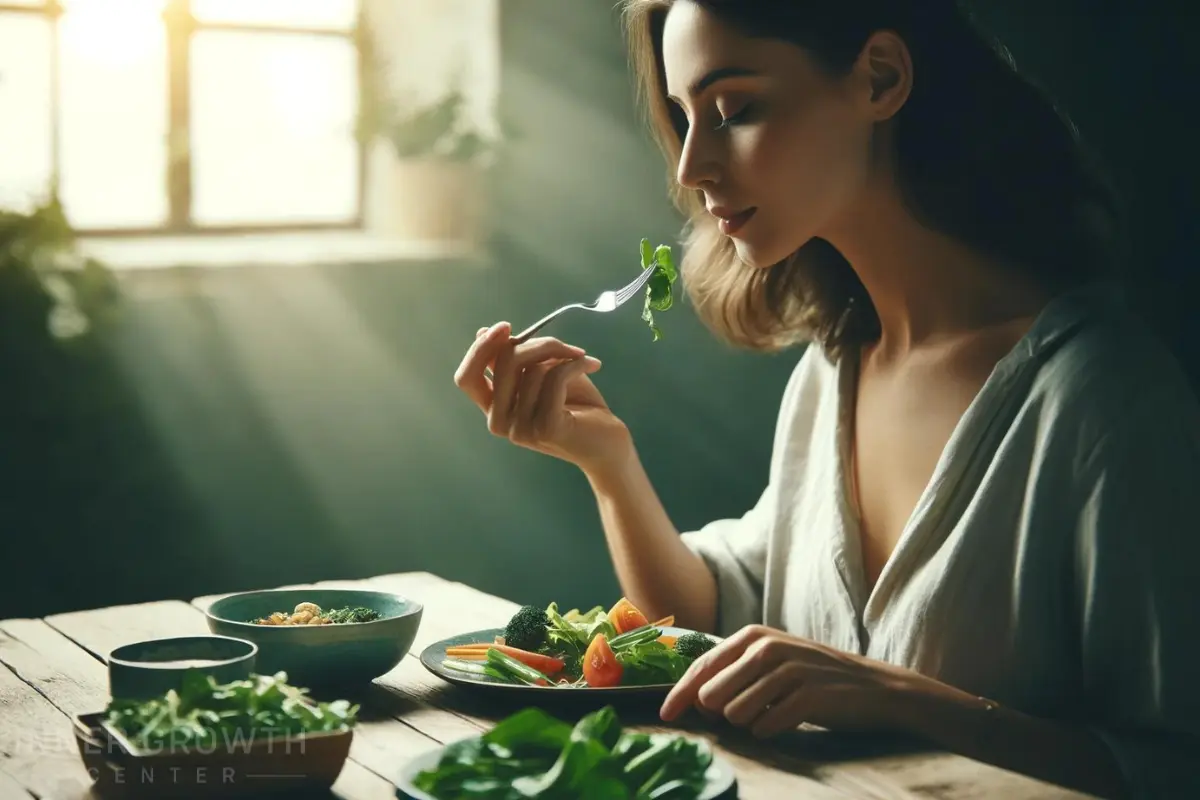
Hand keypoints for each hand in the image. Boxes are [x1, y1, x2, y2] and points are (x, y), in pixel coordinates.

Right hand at [454, 321, 632, 470]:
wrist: (610, 445)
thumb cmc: (578, 408)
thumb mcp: (543, 376)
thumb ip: (515, 361)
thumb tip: (481, 332)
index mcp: (495, 409)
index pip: (466, 378)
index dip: (479, 349)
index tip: (506, 327)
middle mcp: (501, 423)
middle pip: (503, 363)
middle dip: (537, 344)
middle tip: (566, 346)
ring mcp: (521, 429)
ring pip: (533, 369)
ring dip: (563, 354)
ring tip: (582, 358)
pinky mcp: (546, 428)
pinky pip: (554, 378)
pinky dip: (575, 364)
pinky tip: (592, 365)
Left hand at [659, 625, 913, 737]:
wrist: (877, 688)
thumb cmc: (815, 678)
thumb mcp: (773, 662)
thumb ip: (734, 672)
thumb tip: (693, 699)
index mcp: (753, 636)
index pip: (701, 666)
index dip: (678, 693)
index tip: (665, 715)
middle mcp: (767, 647)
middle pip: (711, 694)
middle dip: (719, 713)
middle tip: (746, 712)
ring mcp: (788, 670)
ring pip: (735, 713)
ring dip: (748, 722)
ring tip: (772, 713)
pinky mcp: (808, 695)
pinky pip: (765, 727)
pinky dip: (770, 730)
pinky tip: (785, 722)